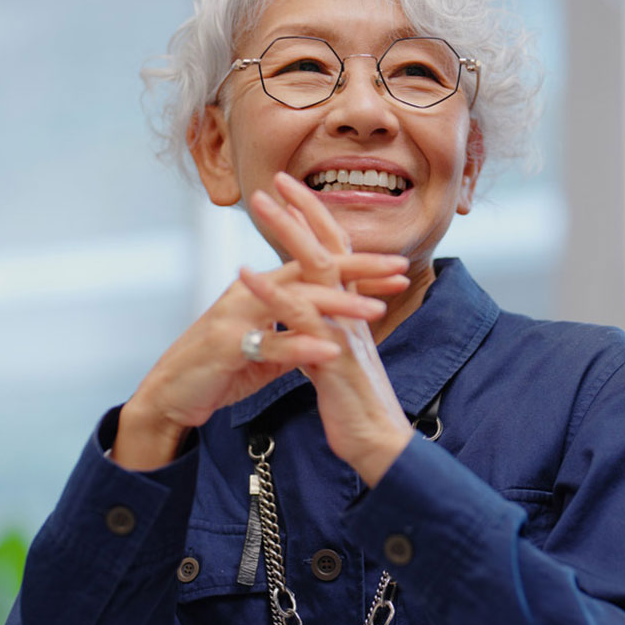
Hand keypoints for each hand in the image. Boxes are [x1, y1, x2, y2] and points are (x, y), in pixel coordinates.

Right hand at [114, 251, 409, 469]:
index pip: (315, 267)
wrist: (170, 394)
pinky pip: (269, 345)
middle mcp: (250, 293)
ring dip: (338, 306)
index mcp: (262, 289)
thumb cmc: (216, 368)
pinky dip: (301, 347)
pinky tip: (329, 351)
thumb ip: (294, 336)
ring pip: (294, 303)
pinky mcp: (226, 346)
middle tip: (399, 271)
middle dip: (359, 271)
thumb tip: (328, 336)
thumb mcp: (263, 349)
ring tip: (375, 312)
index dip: (357, 266)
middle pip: (311, 272)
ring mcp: (236, 317)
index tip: (398, 268)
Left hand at [241, 174, 414, 485]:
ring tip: (261, 205)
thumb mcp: (338, 361)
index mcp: (352, 313)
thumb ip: (324, 333)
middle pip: (330, 247)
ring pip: (317, 270)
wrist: (379, 445)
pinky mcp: (332, 355)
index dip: (317, 220)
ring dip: (287, 233)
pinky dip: (270, 292)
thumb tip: (307, 318)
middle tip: (276, 179)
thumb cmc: (357, 408)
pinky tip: (245, 274)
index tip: (294, 192)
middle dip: (303, 210)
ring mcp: (344, 330)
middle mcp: (352, 313)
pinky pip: (299, 317)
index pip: (337, 254)